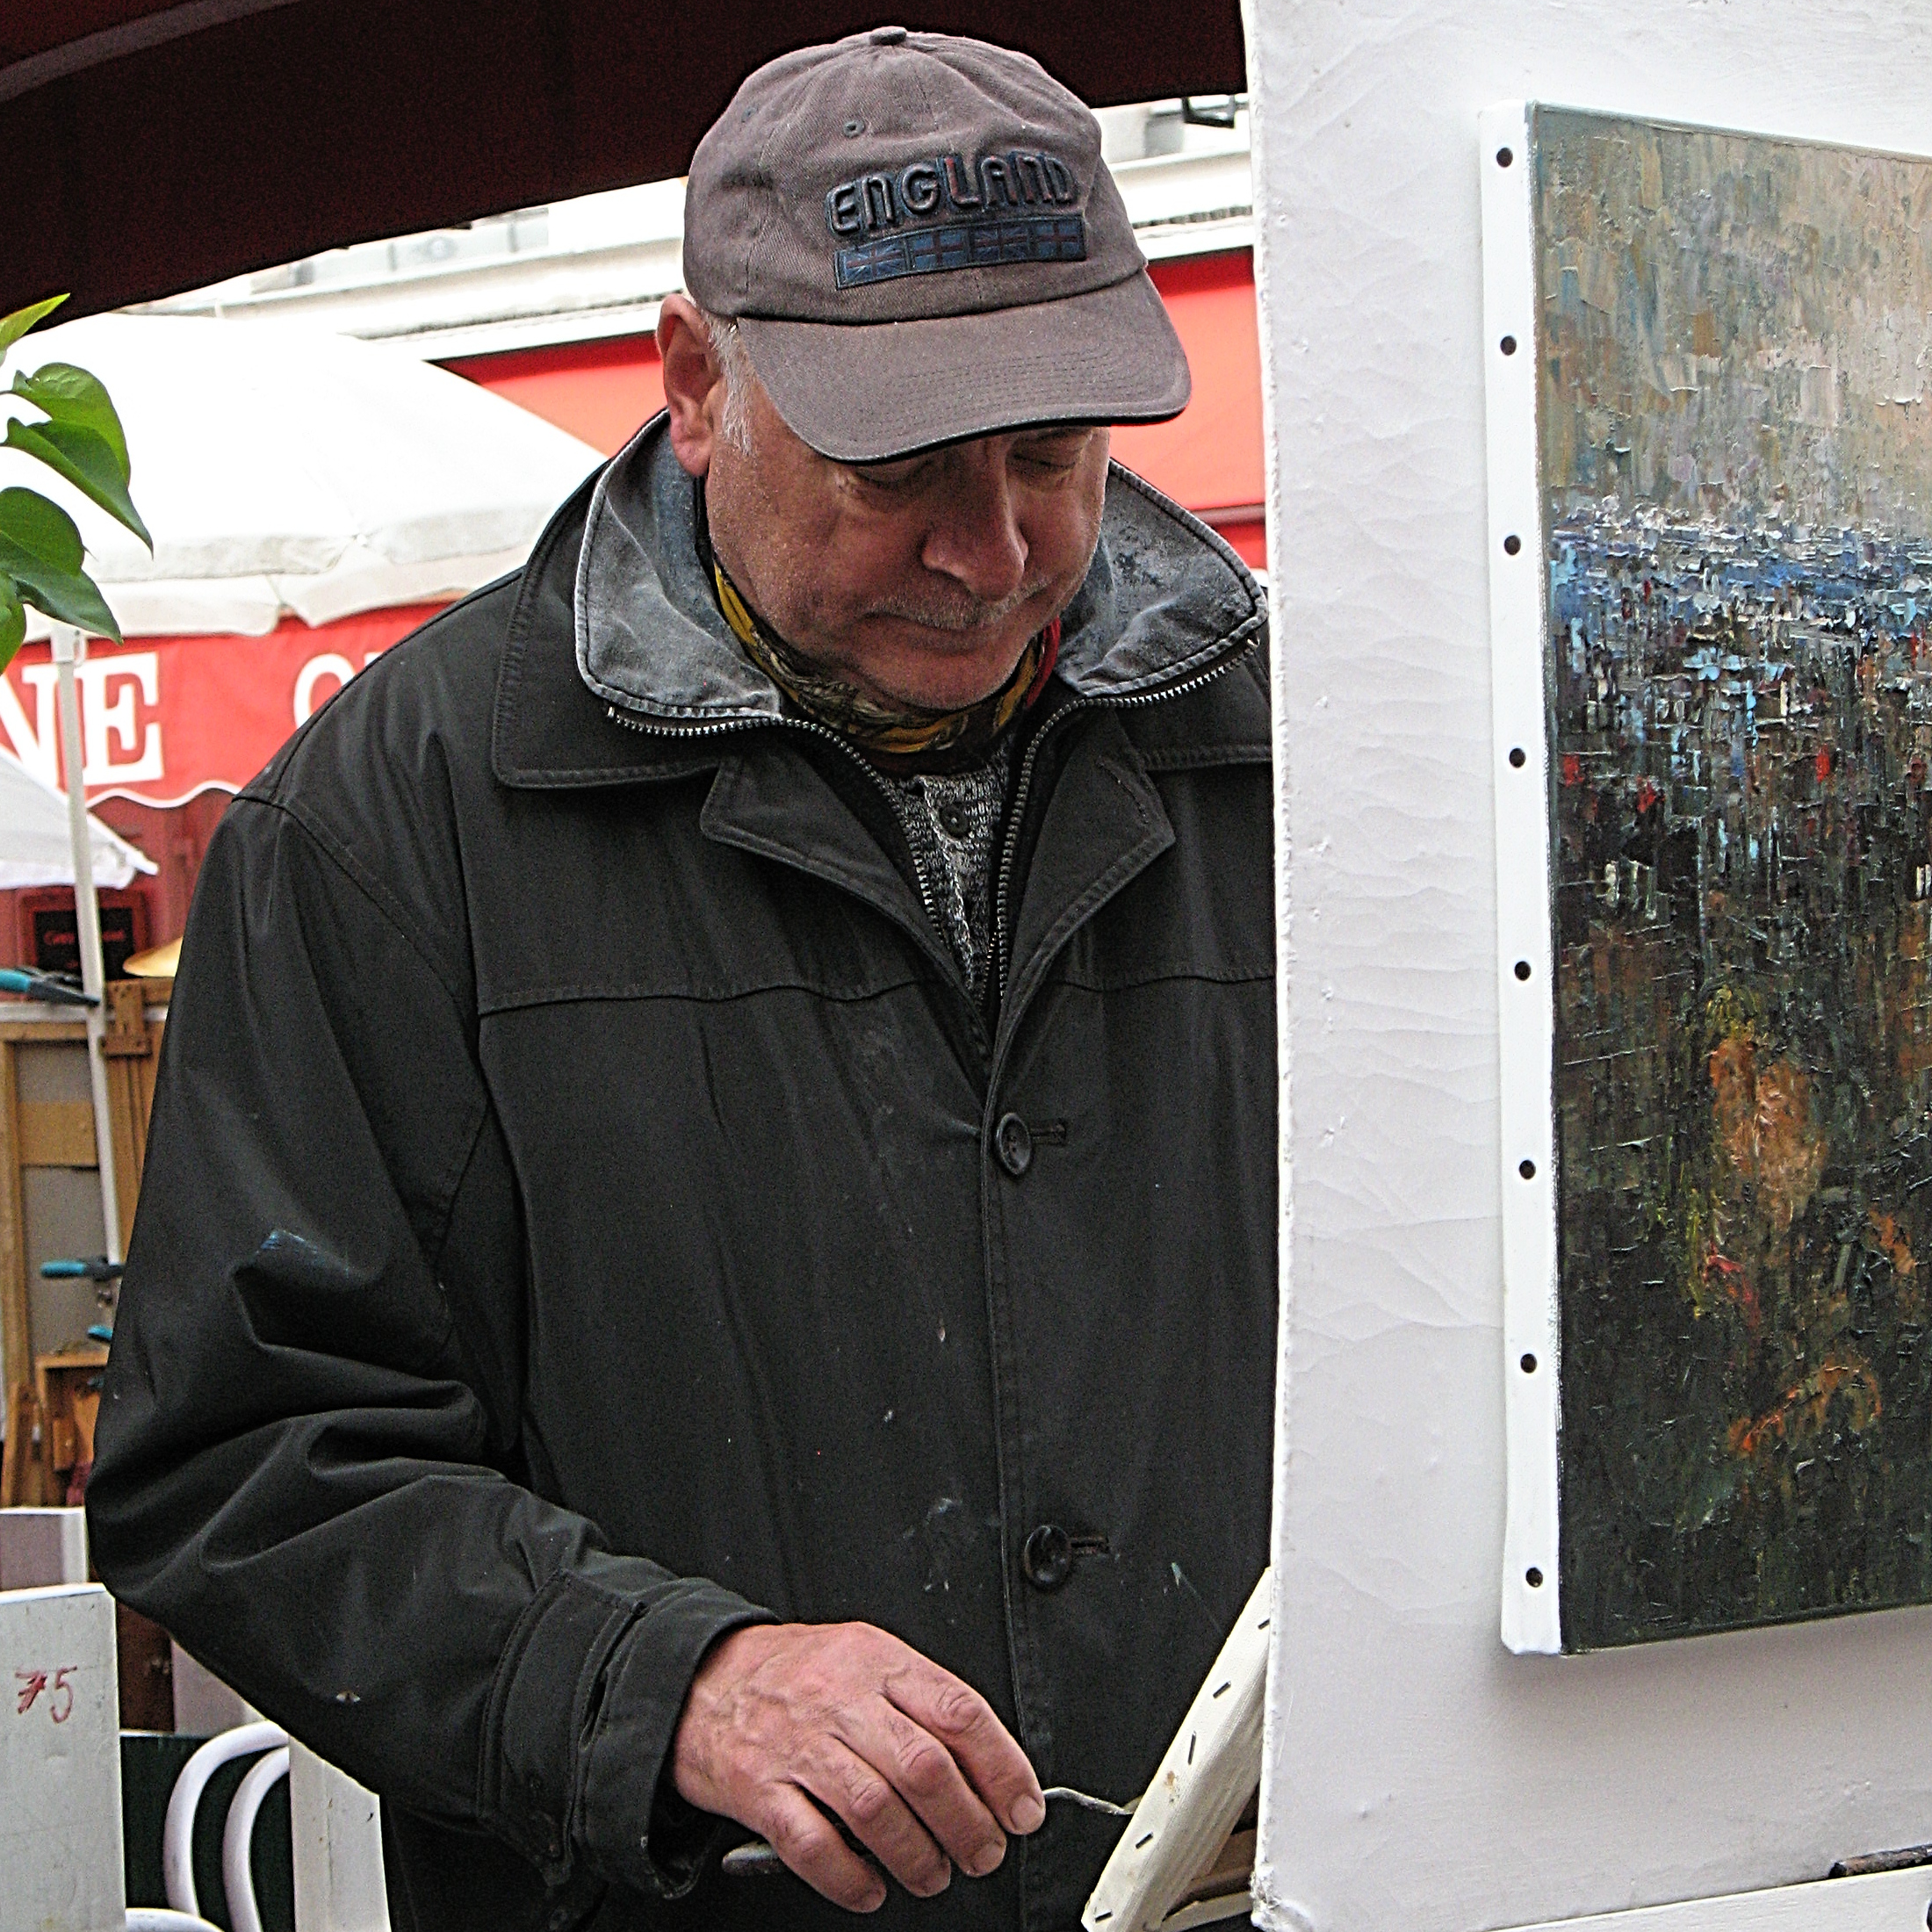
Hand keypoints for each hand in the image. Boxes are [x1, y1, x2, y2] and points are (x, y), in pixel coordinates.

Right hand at [671, 1621, 1045, 1911]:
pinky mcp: (759, 1790)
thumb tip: (990, 1764)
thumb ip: (922, 1699)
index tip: (1022, 1807)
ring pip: (874, 1808)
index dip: (1002, 1767)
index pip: (958, 1711)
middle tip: (984, 1851)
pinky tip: (871, 1885)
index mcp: (877, 1661)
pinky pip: (813, 1844)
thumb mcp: (865, 1657)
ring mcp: (798, 1746)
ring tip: (933, 1873)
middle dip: (968, 1823)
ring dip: (917, 1855)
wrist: (704, 1681)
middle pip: (923, 1767)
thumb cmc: (795, 1675)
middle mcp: (840, 1700)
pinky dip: (850, 1877)